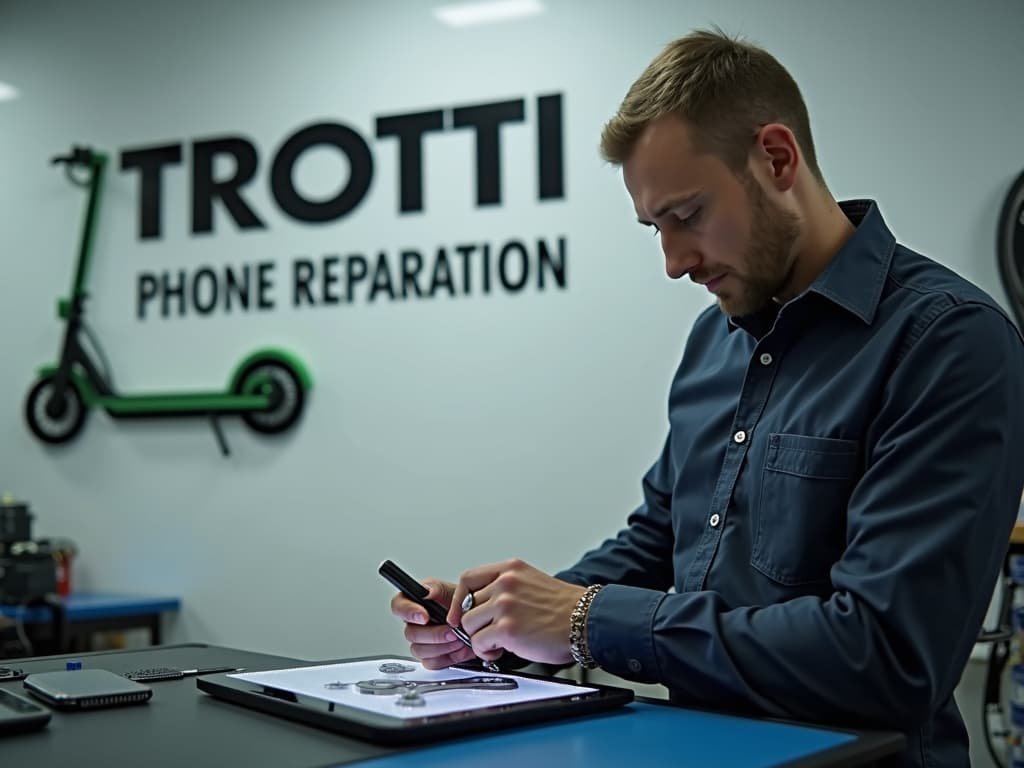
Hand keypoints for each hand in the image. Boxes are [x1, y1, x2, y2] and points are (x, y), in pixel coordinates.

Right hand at [389, 578, 477, 669]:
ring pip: (419, 650)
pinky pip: (431, 663)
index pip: (398, 606)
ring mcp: (422, 641)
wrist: (479, 622)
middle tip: (452, 631)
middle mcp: (415, 623)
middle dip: (434, 634)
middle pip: (410, 633)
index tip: (424, 616)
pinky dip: (447, 657)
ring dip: (442, 646)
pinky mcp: (431, 657)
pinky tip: (460, 649)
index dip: (407, 612)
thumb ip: (438, 590)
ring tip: (460, 639)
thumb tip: (428, 593)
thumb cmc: (465, 604)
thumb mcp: (454, 589)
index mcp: (415, 601)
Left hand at [446, 559, 586, 665]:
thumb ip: (505, 589)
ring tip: (499, 644)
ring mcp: (505, 604)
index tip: (458, 613)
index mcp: (510, 569)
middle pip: (467, 606)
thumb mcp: (531, 583)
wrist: (586, 621)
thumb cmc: (564, 609)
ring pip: (470, 625)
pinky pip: (479, 643)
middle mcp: (505, 583)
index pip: (468, 579)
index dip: (458, 600)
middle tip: (491, 635)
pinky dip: (486, 652)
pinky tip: (501, 651)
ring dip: (481, 639)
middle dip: (476, 625)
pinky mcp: (507, 628)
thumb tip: (479, 607)